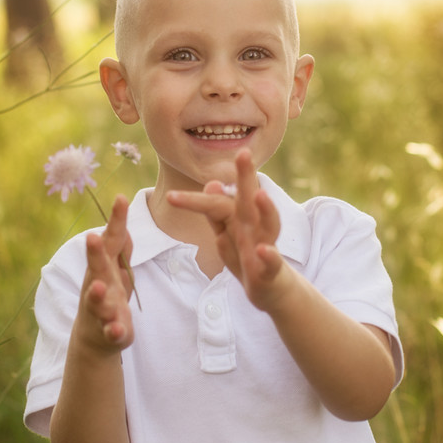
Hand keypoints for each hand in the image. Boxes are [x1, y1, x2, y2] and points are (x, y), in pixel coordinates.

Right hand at [77, 194, 134, 350]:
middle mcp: (98, 285)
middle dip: (94, 253)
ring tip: (101, 287)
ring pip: (98, 302)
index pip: (111, 241)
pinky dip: (113, 330)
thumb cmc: (108, 297)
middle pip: (96, 268)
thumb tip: (123, 224)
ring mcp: (101, 310)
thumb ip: (121, 249)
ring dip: (98, 294)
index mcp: (105, 267)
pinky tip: (116, 329)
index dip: (116, 220)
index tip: (121, 198)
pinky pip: (111, 332)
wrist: (95, 339)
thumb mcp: (117, 271)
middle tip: (92, 237)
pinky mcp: (109, 332)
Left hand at [168, 149, 292, 311]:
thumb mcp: (228, 236)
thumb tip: (211, 183)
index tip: (171, 196)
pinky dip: (268, 255)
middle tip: (243, 153)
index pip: (216, 204)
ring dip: (265, 209)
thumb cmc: (246, 258)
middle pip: (248, 200)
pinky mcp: (272, 269)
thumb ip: (218, 213)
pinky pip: (272, 261)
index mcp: (239, 219)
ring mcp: (265, 246)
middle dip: (246, 176)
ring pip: (268, 226)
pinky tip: (262, 250)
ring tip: (259, 194)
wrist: (271, 288)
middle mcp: (254, 227)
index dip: (194, 201)